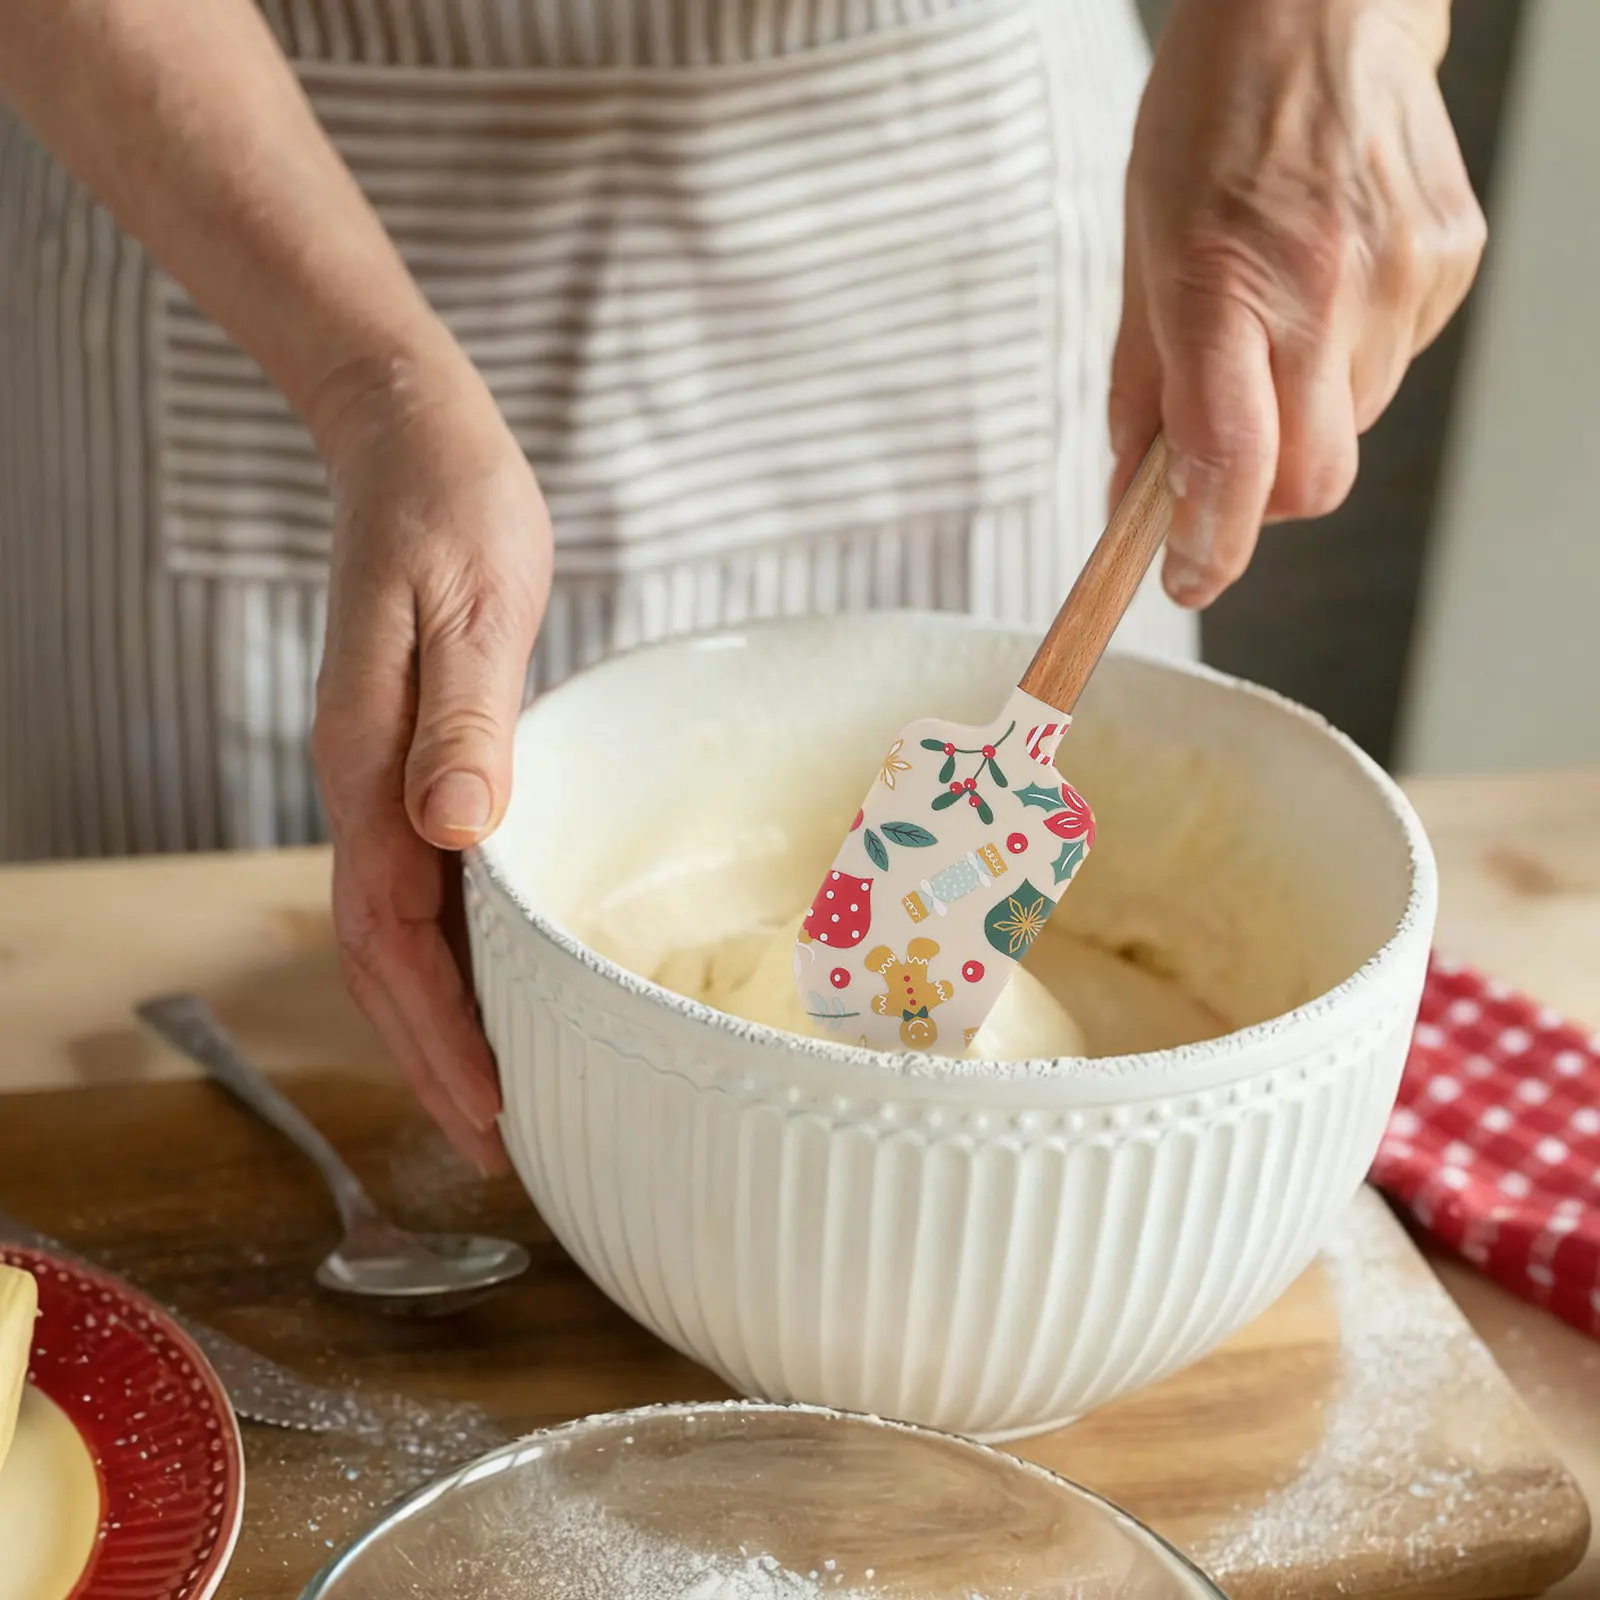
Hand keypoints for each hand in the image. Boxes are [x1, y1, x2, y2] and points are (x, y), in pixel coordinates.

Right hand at [310, 349, 551, 1172]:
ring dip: (443, 1018)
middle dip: (436, 1058)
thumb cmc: (450, 515)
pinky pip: (427, 884)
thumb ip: (460, 721)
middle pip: (385, 961)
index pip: (392, 940)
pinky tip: (500, 979)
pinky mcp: (421, 759)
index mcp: (372, 770)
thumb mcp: (466, 607)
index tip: (489, 1113)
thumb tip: (455, 831)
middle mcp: (370, 790)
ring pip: (400, 932)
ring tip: (498, 1092)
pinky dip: (458, 953)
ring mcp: (389, 779)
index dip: (438, 1036)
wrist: (415, 447)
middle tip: (499, 1144)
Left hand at [1110, 0, 1485, 606]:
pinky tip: (1326, 289)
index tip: (1184, 577)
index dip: (1209, 546)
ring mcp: (1402, 279)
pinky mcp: (1450, 265)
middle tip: (1227, 459)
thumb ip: (1141, 389)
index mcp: (1224, 288)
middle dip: (1261, 500)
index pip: (1231, 465)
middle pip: (1311, 483)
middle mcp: (1324, 292)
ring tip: (1275, 327)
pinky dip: (1349, 362)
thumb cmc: (1213, 122)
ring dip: (1302, 420)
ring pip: (1351, 430)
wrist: (1320, 8)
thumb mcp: (1141, 253)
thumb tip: (1134, 496)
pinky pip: (1393, 369)